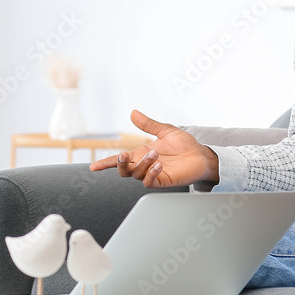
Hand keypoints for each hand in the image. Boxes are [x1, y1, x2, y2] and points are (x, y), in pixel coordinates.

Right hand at [89, 110, 219, 188]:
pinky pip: (150, 182)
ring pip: (136, 174)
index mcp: (141, 154)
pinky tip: (159, 165)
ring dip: (142, 164)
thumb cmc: (184, 145)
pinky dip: (151, 173)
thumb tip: (133, 113)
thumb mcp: (165, 131)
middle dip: (119, 164)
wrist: (202, 155)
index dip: (106, 163)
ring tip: (156, 154)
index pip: (120, 160)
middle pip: (123, 170)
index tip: (93, 167)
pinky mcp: (163, 181)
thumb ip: (148, 124)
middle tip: (124, 154)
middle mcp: (144, 165)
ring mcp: (153, 174)